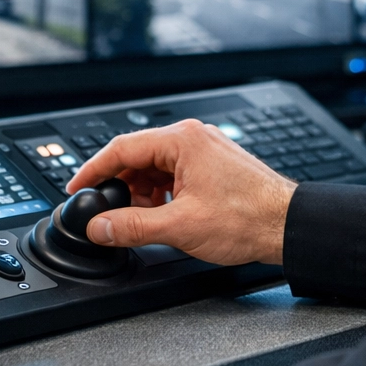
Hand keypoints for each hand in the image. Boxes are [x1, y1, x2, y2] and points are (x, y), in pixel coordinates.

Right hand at [65, 120, 297, 264]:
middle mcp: (194, 138)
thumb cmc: (247, 218)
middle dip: (120, 186)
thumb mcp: (179, 226)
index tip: (77, 188)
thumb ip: (132, 226)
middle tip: (108, 214)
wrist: (288, 225)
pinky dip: (161, 193)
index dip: (93, 170)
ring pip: (156, 167)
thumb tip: (99, 227)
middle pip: (138, 156)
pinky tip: (162, 215)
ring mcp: (206, 151)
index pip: (121, 148)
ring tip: (140, 221)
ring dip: (142, 193)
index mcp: (183, 141)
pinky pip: (175, 174)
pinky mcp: (214, 166)